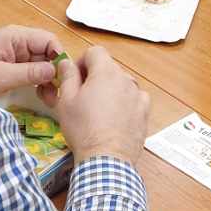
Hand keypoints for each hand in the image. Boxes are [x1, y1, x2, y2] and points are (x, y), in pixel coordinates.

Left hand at [0, 24, 62, 99]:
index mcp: (16, 37)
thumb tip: (54, 70)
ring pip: (43, 64)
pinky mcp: (16, 65)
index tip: (63, 76)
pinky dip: (40, 82)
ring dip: (49, 80)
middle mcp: (20, 42)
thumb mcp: (2, 76)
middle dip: (55, 72)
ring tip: (51, 99)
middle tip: (58, 92)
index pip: (48, 40)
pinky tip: (43, 95)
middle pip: (48, 53)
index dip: (59, 56)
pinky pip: (35, 71)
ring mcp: (18, 54)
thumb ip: (29, 72)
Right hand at [48, 43, 150, 165]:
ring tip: (98, 111)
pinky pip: (133, 99)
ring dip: (110, 90)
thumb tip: (67, 63)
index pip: (95, 52)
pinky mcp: (144, 112)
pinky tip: (113, 118)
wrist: (106, 158)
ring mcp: (138, 95)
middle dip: (95, 77)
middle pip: (109, 68)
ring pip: (121, 83)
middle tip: (82, 97)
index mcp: (106, 72)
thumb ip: (67, 76)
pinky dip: (124, 104)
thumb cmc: (84, 130)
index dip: (82, 61)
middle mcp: (126, 80)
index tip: (75, 76)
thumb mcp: (66, 101)